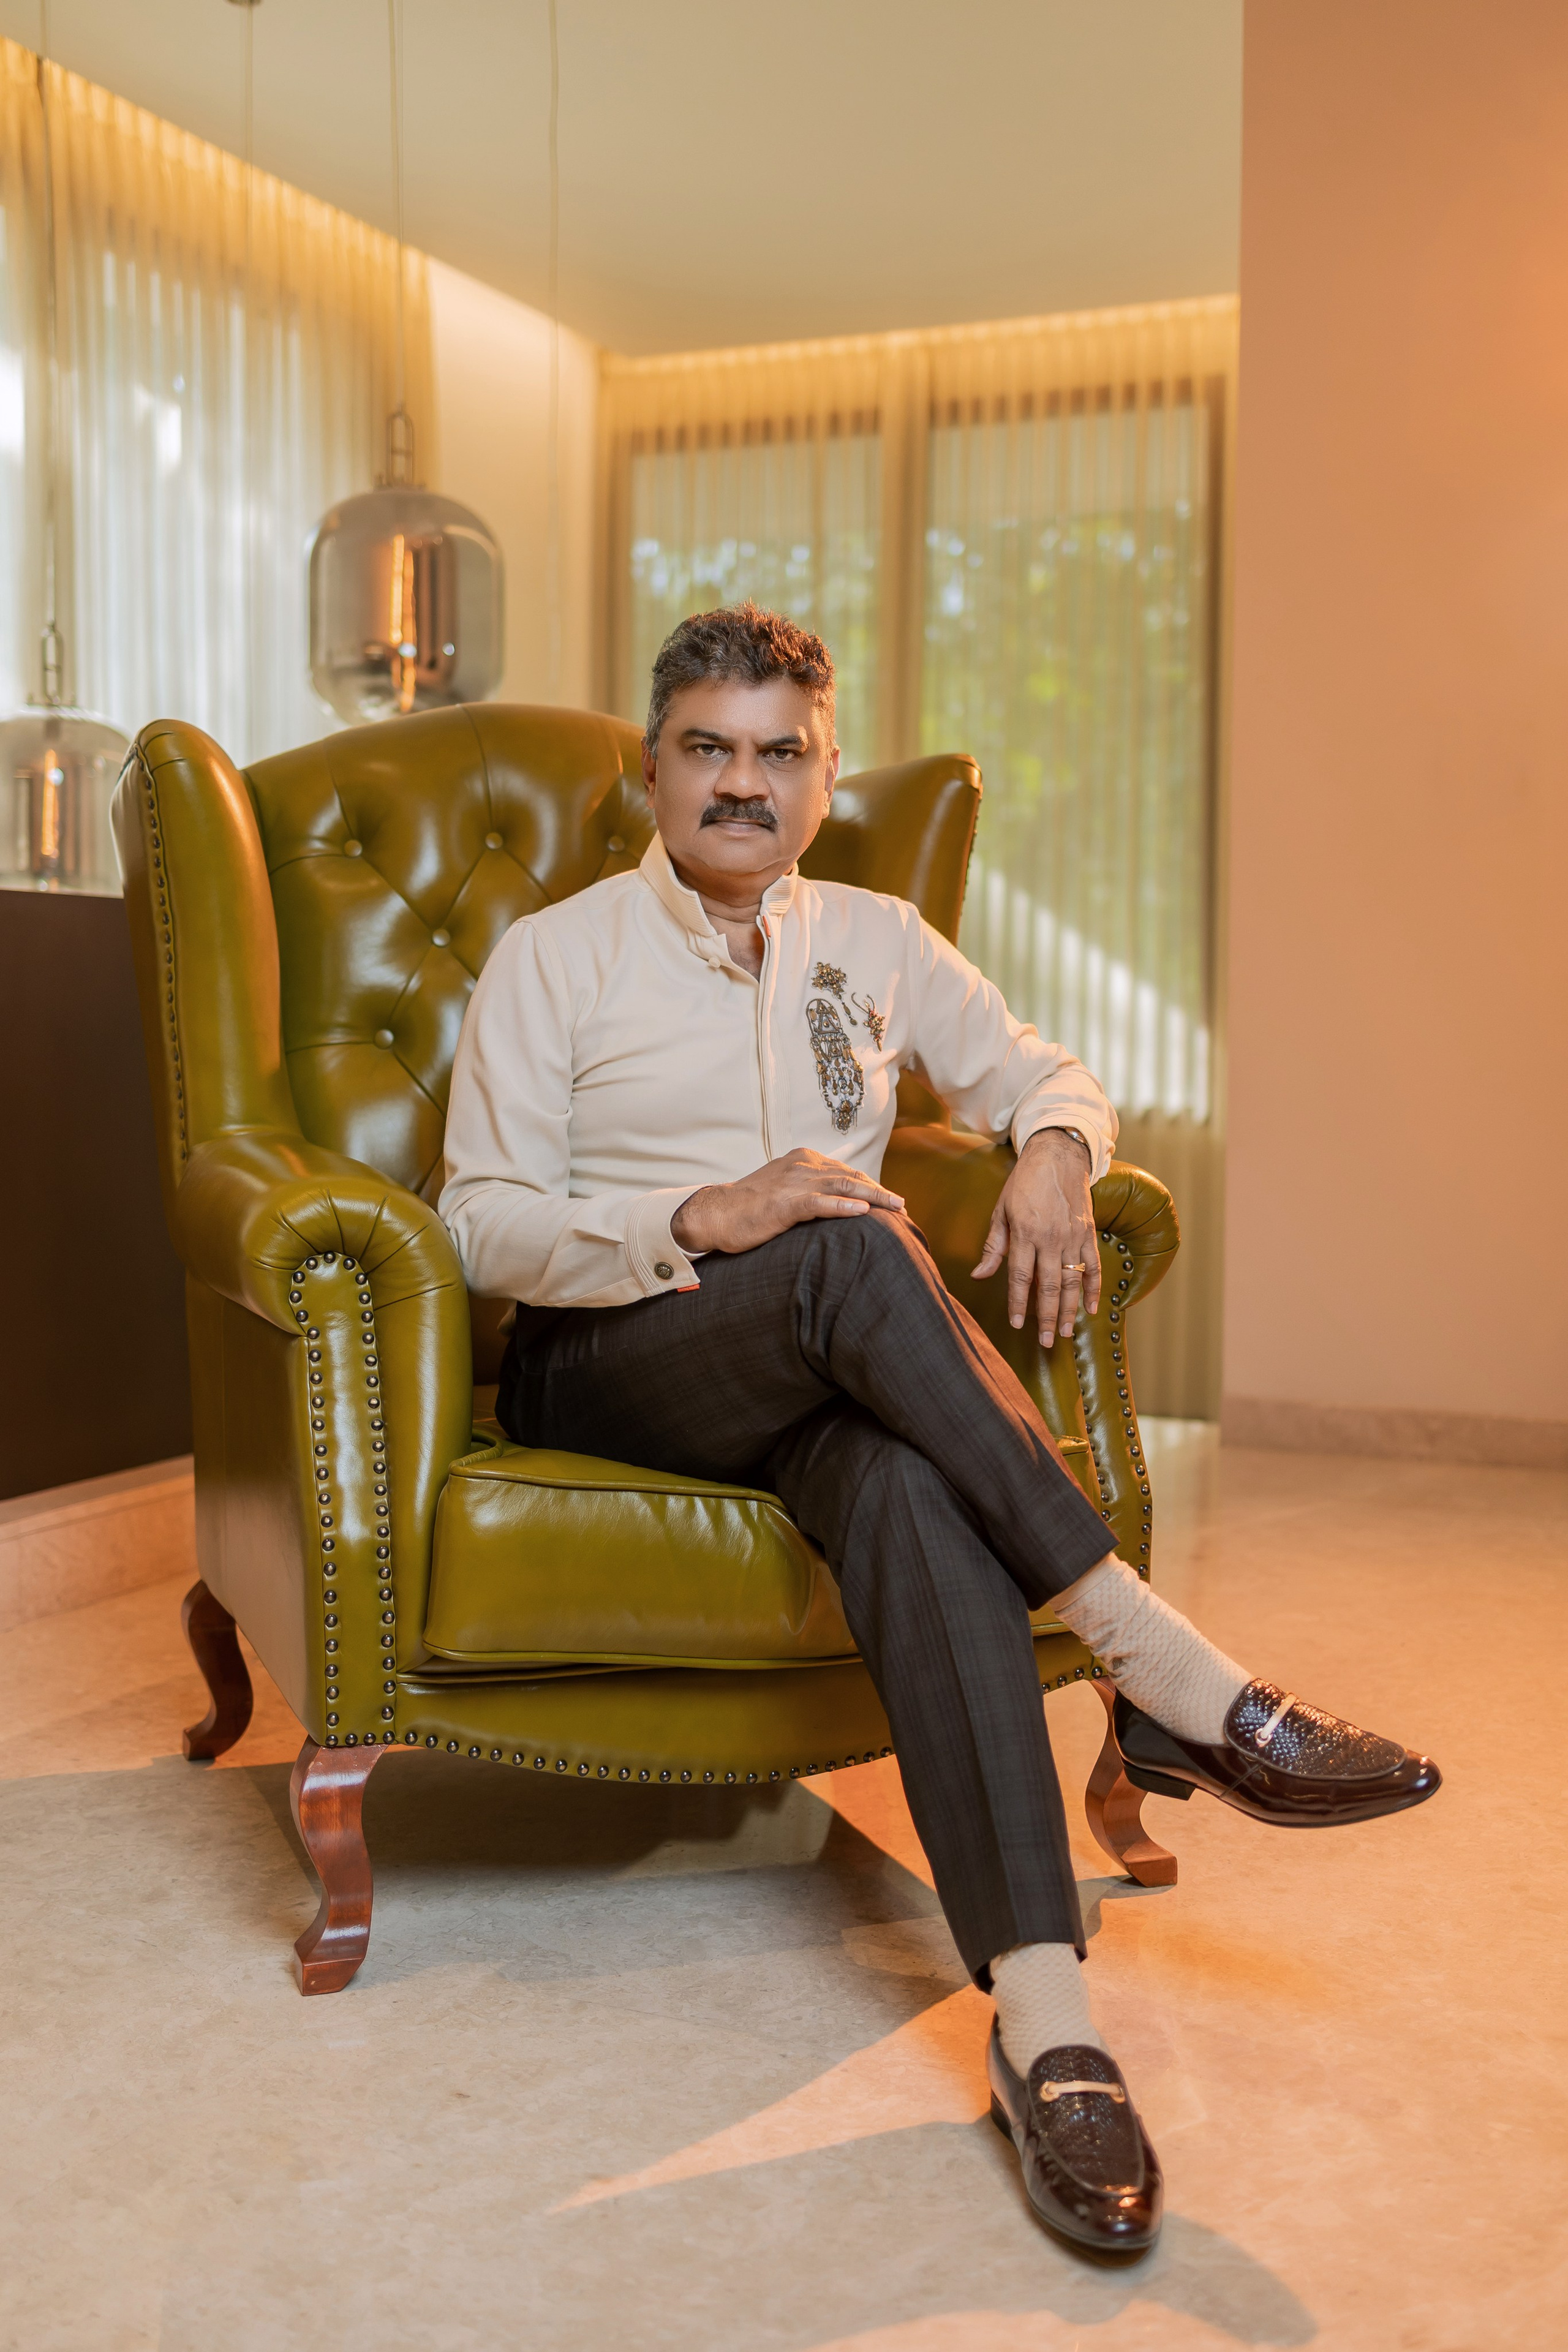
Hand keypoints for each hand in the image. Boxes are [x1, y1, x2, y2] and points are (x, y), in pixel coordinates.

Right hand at [671, 1148, 904, 1255]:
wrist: (716, 1213)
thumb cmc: (751, 1207)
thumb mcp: (784, 1190)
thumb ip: (810, 1190)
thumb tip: (837, 1202)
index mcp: (803, 1160)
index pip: (846, 1171)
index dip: (872, 1186)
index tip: (892, 1202)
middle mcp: (802, 1165)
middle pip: (851, 1177)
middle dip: (880, 1192)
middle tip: (903, 1208)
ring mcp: (793, 1183)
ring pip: (842, 1186)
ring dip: (874, 1198)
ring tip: (896, 1208)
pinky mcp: (785, 1203)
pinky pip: (820, 1203)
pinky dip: (843, 1206)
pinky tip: (862, 1211)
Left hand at [971, 1128, 1099, 1346]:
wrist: (1058, 1155)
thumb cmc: (1024, 1183)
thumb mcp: (1001, 1211)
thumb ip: (993, 1246)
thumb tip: (979, 1275)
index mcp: (1025, 1233)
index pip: (1020, 1276)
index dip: (1018, 1303)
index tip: (1017, 1325)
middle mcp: (1050, 1237)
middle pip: (1048, 1285)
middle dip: (1046, 1317)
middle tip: (1045, 1342)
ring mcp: (1073, 1236)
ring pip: (1072, 1280)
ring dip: (1069, 1309)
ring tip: (1065, 1333)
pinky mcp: (1089, 1232)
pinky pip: (1094, 1265)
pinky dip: (1094, 1288)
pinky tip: (1092, 1309)